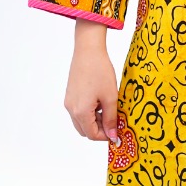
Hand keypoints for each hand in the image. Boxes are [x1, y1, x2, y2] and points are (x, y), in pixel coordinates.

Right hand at [64, 20, 118, 140]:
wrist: (88, 50)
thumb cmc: (100, 71)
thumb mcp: (110, 97)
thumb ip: (111, 119)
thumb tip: (113, 136)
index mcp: (81, 111)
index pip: (92, 135)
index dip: (106, 136)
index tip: (117, 132)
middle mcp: (71, 109)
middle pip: (84, 130)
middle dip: (99, 129)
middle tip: (113, 120)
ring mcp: (69, 101)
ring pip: (81, 121)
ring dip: (94, 121)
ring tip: (108, 108)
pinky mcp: (70, 95)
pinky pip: (78, 111)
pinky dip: (89, 112)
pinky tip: (100, 100)